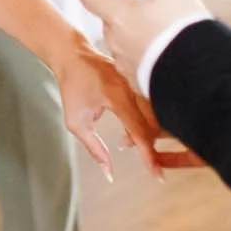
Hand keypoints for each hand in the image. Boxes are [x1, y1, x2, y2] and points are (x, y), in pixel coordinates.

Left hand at [50, 42, 160, 174]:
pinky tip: (129, 129)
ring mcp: (139, 81)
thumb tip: (108, 172)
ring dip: (147, 133)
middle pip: (154, 124)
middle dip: (148, 145)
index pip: (140, 132)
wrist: (73, 55)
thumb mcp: (76, 123)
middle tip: (131, 151)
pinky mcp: (140, 79)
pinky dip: (147, 121)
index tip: (158, 175)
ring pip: (156, 114)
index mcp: (118, 97)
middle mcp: (134, 87)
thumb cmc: (72, 88)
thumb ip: (94, 149)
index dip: (150, 156)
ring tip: (125, 141)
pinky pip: (152, 104)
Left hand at [74, 0, 209, 108]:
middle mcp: (117, 40)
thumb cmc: (182, 27)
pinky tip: (153, 55)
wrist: (199, 73)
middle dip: (116, 11)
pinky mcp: (139, 82)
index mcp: (119, 16)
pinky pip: (133, 64)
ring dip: (128, 33)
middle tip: (127, 2)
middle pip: (109, 22)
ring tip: (144, 27)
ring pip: (121, 43)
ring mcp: (127, 63)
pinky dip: (139, 54)